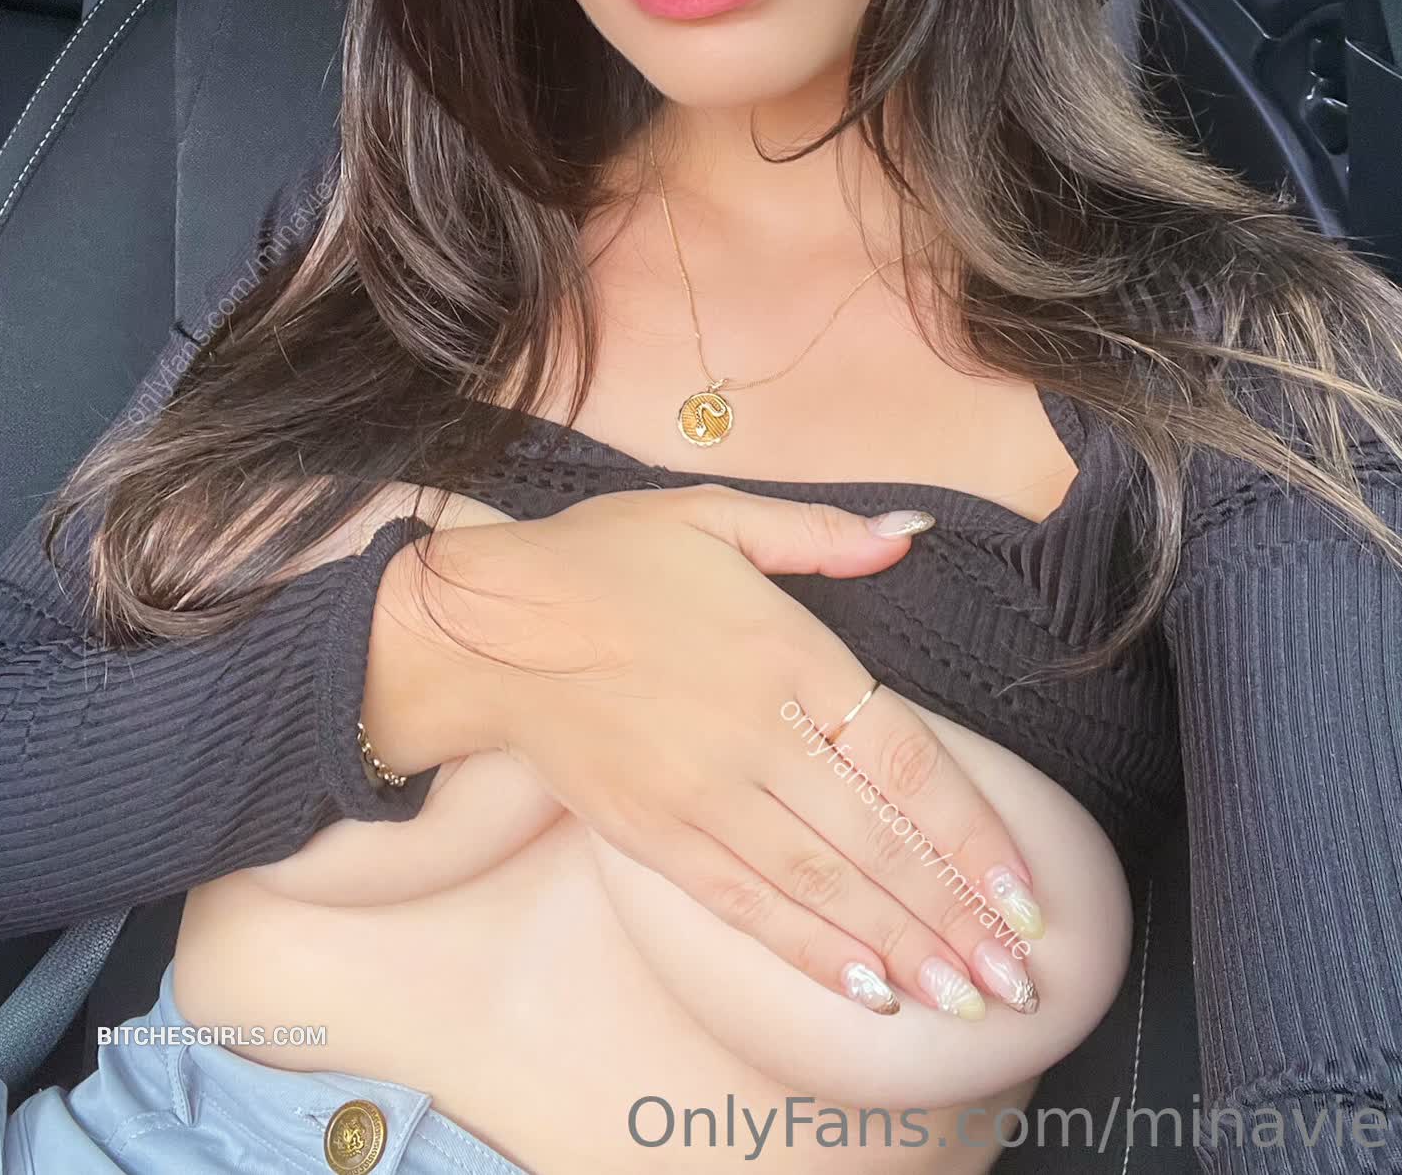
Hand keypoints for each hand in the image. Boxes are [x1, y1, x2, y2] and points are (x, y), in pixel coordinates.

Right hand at [463, 481, 1042, 1011]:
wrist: (486, 627)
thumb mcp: (714, 513)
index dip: (971, 834)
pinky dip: (810, 953)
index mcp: (784, 651)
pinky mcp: (655, 839)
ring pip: (821, 889)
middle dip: (956, 916)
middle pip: (877, 843)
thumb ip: (819, 533)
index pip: (904, 759)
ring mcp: (702, 796)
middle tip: (1020, 977)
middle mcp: (753, 735)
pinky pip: (747, 907)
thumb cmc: (604, 560)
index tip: (1025, 891)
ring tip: (966, 999)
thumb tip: (908, 534)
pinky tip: (867, 989)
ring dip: (902, 950)